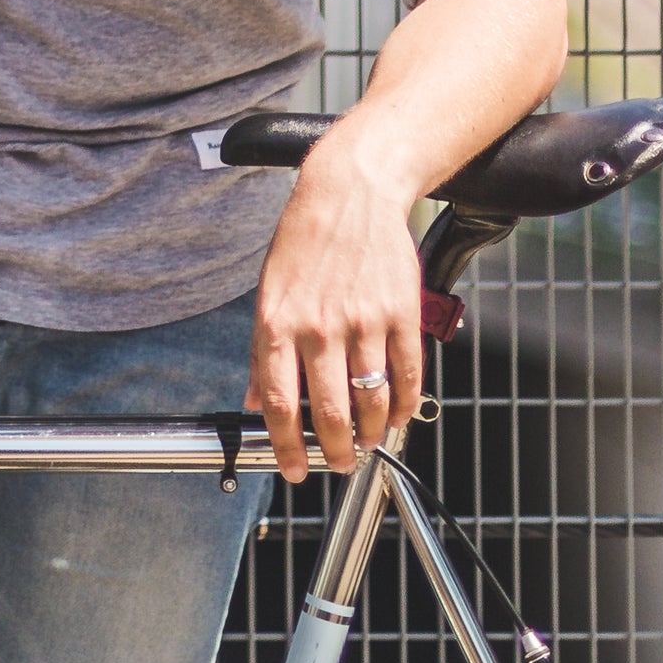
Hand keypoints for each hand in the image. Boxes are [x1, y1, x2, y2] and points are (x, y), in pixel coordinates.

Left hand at [249, 141, 425, 482]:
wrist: (350, 192)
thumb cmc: (305, 242)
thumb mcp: (268, 293)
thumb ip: (262, 352)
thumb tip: (254, 402)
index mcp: (278, 324)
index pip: (279, 405)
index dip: (287, 448)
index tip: (293, 470)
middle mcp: (319, 327)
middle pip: (330, 413)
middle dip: (336, 452)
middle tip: (339, 463)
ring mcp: (363, 321)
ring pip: (372, 401)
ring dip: (371, 434)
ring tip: (368, 442)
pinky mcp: (400, 313)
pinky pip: (408, 374)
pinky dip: (404, 405)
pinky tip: (397, 415)